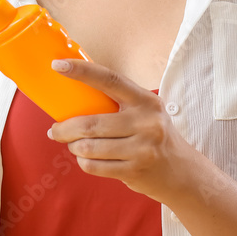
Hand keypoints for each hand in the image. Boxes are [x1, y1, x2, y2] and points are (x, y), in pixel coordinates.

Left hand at [47, 58, 191, 202]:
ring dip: (74, 147)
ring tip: (75, 145)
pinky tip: (87, 159)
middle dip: (64, 129)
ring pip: (89, 147)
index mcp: (146, 100)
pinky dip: (83, 162)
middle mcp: (147, 122)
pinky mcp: (135, 170)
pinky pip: (94, 166)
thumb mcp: (146, 112)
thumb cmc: (154, 136)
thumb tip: (75, 95)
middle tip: (55, 130)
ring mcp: (142, 148)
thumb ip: (119, 103)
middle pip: (91, 123)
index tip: (59, 65)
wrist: (181, 170)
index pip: (110, 80)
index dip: (83, 71)